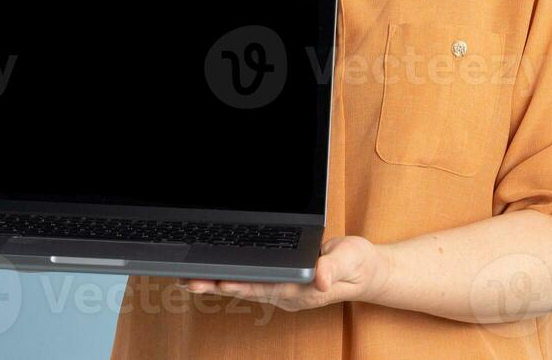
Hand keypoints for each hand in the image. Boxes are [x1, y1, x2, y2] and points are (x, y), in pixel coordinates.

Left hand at [175, 235, 389, 311]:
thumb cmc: (356, 264)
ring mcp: (282, 290)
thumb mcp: (350, 259)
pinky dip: (229, 278)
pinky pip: (250, 283)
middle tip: (188, 281)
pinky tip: (212, 275)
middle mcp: (287, 293)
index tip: (220, 281)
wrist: (363, 271)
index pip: (266, 286)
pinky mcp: (279, 283)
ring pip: (244, 287)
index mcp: (301, 288)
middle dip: (217, 285)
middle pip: (247, 289)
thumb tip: (319, 277)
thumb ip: (333, 267)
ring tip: (188, 279)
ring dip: (217, 284)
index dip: (242, 283)